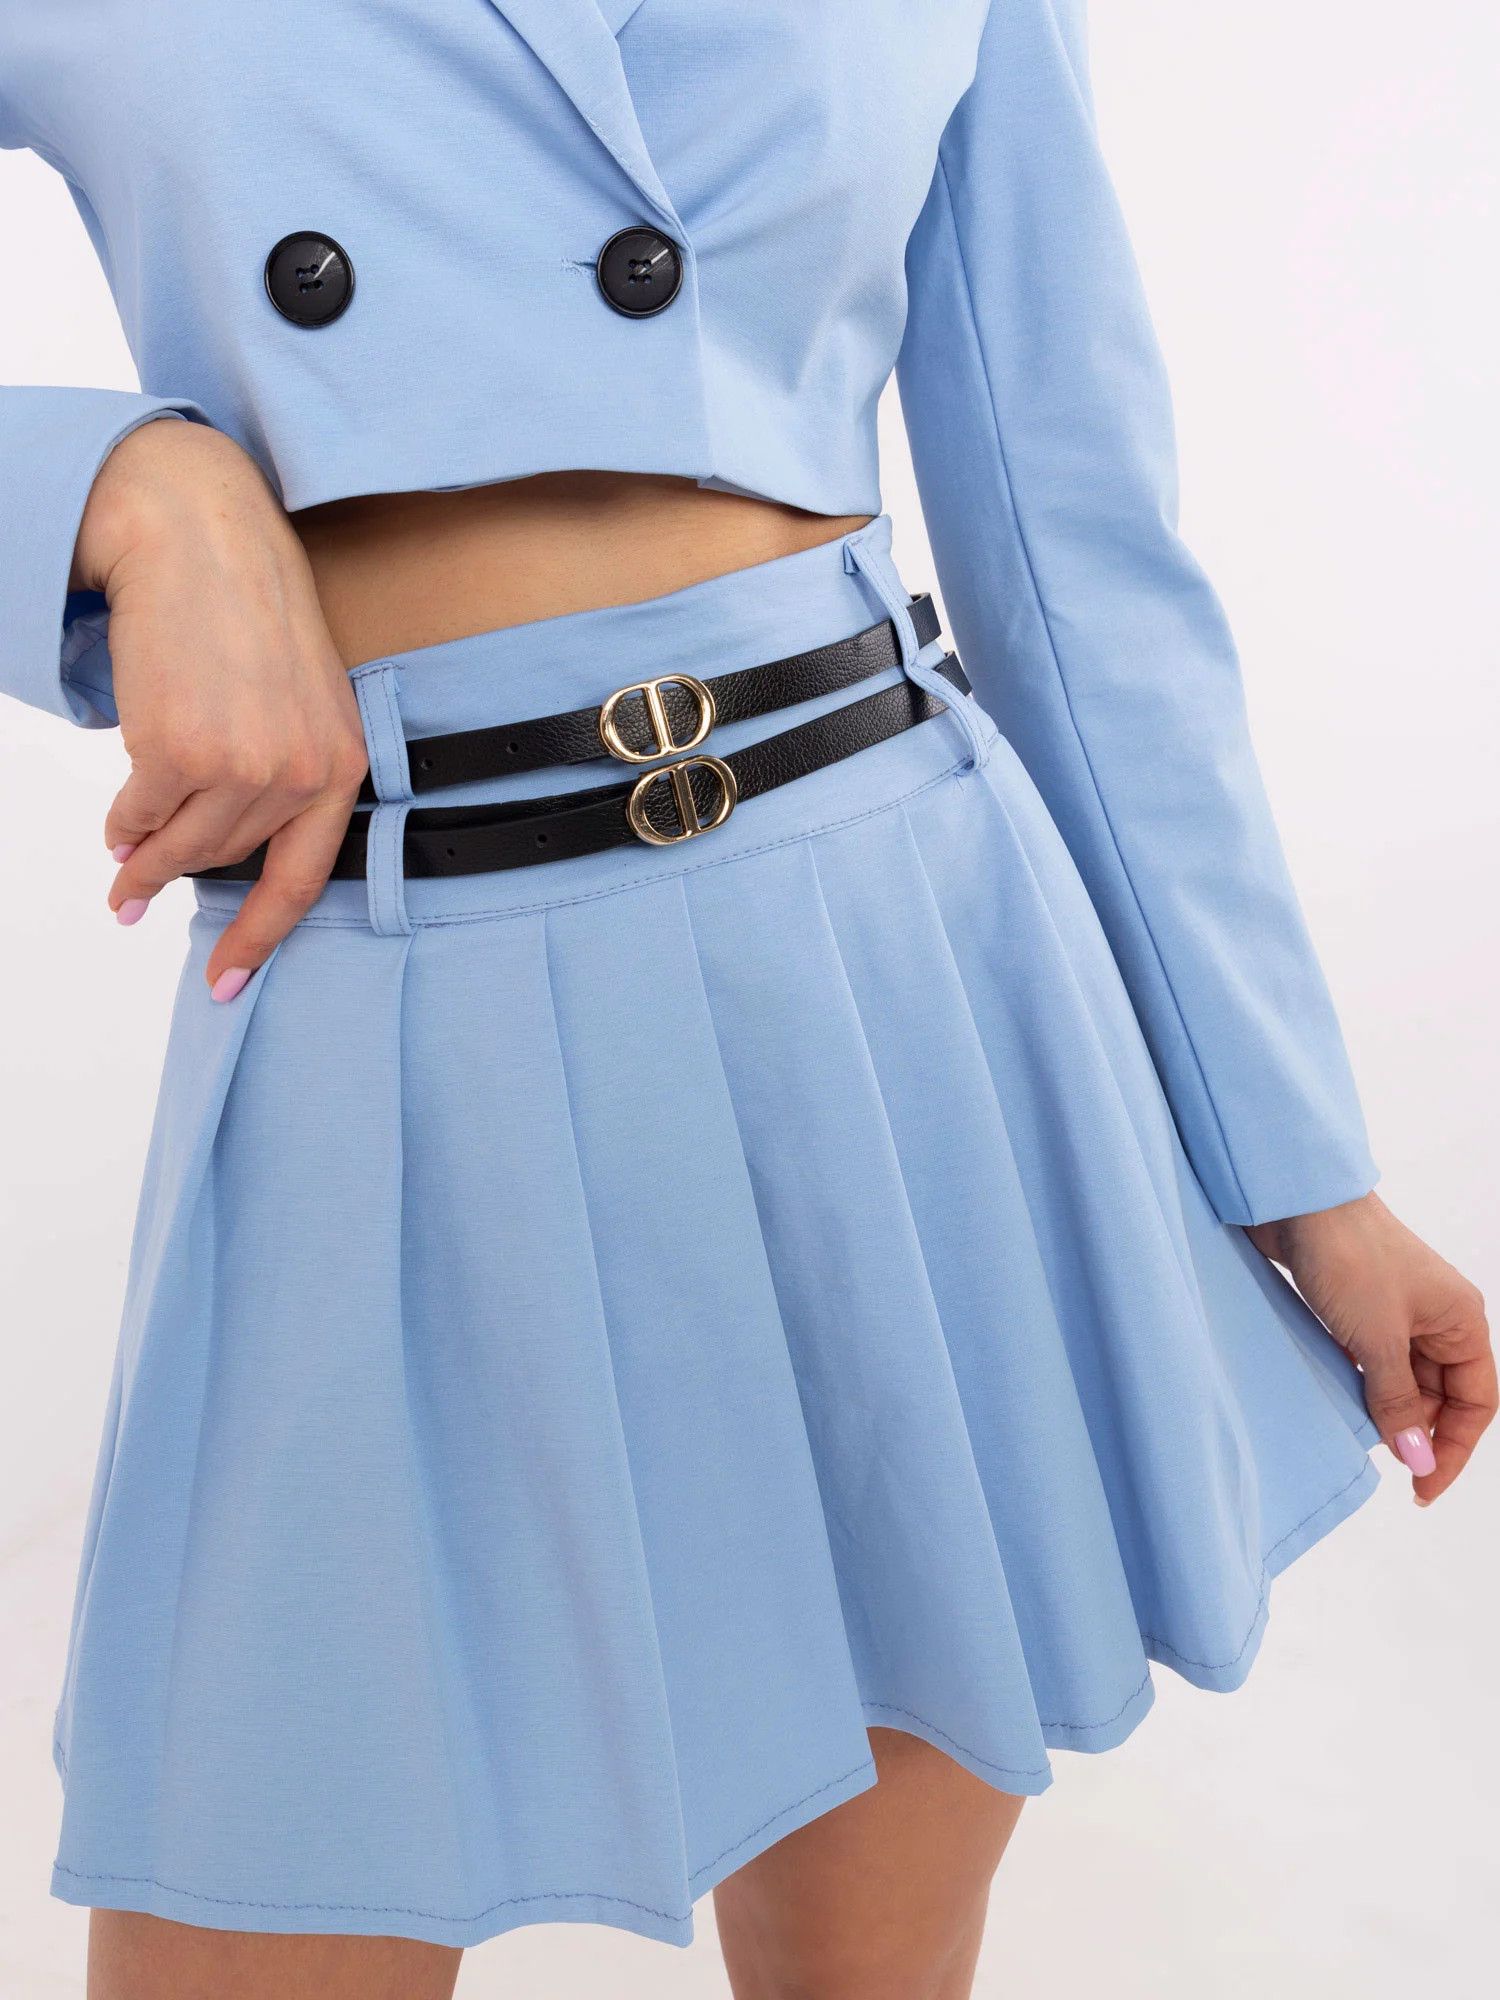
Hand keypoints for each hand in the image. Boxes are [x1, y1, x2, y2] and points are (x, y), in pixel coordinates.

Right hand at [72, 418, 367, 997]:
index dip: (260, 940)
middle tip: (137, 891)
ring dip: (146, 858)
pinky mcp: (179, 750)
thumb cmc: (247, 612)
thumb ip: (282, 774)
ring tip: (125, 862)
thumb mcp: (300, 698)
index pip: (303, 880)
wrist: (199, 539)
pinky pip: (140, 817)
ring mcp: (241, 765)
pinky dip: (123, 824)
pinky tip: (117, 822)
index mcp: (341, 763)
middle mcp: (300, 772)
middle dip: (181, 874)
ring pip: (182, 846)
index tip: (227, 984)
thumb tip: (224, 853)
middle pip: (229, 860)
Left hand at [1247, 1193, 1493, 1504]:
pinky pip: (1369, 1361)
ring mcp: (1396, 1312)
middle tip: (1383, 1461)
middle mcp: (1436, 1317)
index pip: (1476, 1402)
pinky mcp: (1357, 1307)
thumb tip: (1416, 1458)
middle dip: (1417, 1430)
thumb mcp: (1378, 1338)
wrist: (1295, 1199)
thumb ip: (1397, 1401)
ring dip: (1384, 1408)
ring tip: (1358, 1432)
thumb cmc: (1348, 1256)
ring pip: (1402, 1380)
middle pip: (1440, 1395)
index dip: (1453, 1449)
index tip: (1422, 1487)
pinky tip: (1339, 1402)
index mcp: (1461, 1320)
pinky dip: (1358, 1385)